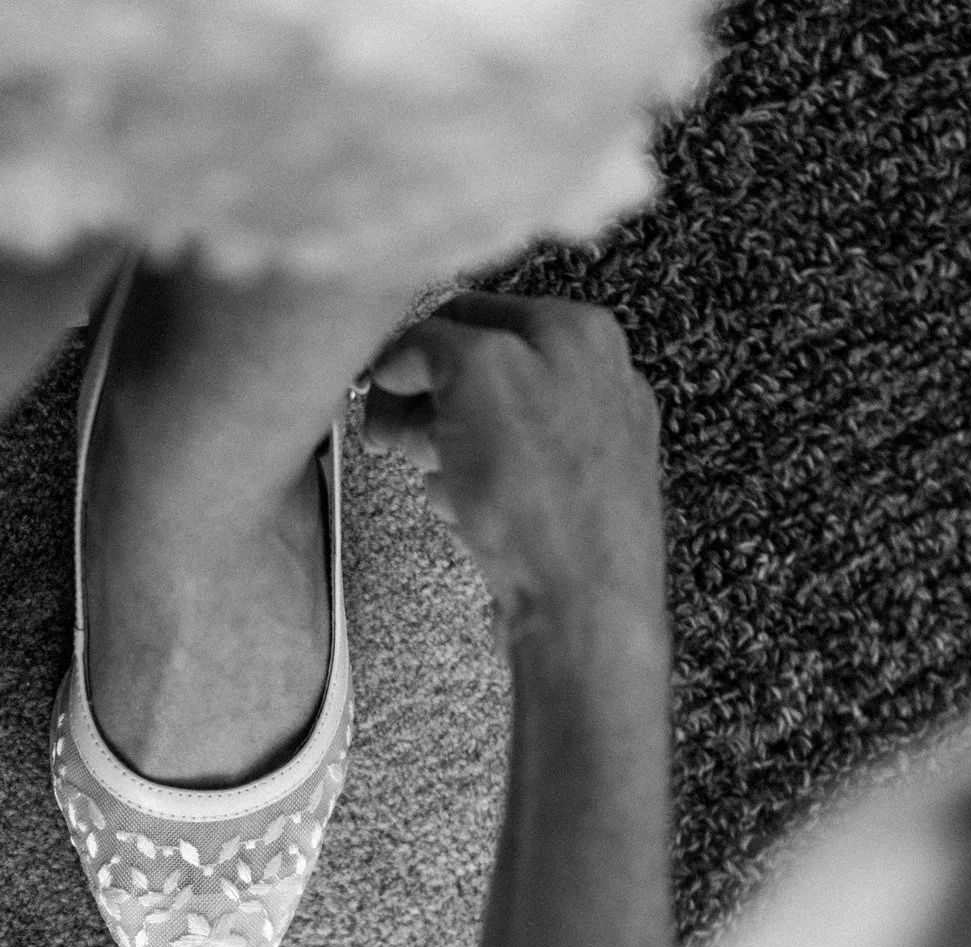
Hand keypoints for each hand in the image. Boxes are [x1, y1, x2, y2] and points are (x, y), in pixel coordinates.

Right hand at [363, 293, 664, 649]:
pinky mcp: (576, 502)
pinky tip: (472, 519)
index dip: (411, 351)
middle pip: (475, 374)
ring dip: (445, 457)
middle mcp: (595, 379)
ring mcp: (590, 444)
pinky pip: (504, 482)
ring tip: (448, 489)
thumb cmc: (539, 493)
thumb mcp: (474, 373)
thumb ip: (431, 342)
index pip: (467, 313)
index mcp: (580, 330)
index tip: (375, 388)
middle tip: (394, 440)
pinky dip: (474, 495)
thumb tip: (403, 356)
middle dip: (426, 409)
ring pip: (483, 431)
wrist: (580, 609)